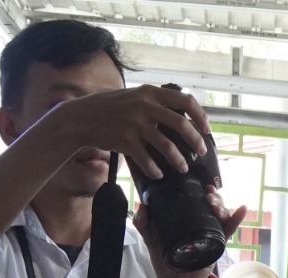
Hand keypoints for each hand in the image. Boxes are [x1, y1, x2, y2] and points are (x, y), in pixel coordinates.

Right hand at [59, 84, 209, 180]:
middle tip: (200, 153)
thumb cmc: (108, 108)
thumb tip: (179, 117)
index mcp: (150, 93)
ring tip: (182, 168)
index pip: (184, 100)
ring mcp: (135, 124)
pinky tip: (158, 175)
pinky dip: (155, 170)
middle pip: (180, 125)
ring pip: (166, 146)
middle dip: (195, 141)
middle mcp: (144, 106)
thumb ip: (153, 102)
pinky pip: (147, 160)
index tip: (207, 129)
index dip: (200, 116)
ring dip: (178, 160)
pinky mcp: (125, 141)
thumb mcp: (133, 96)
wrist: (80, 118)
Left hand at [137, 187, 249, 277]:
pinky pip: (229, 230)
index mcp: (186, 221)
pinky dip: (237, 219)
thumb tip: (142, 206)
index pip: (196, 201)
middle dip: (213, 196)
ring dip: (222, 205)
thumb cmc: (166, 263)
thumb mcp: (151, 241)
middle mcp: (200, 225)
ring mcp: (211, 234)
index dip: (199, 190)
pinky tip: (242, 208)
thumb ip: (144, 225)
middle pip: (211, 204)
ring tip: (216, 205)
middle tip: (208, 196)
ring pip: (221, 214)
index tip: (199, 185)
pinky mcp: (217, 245)